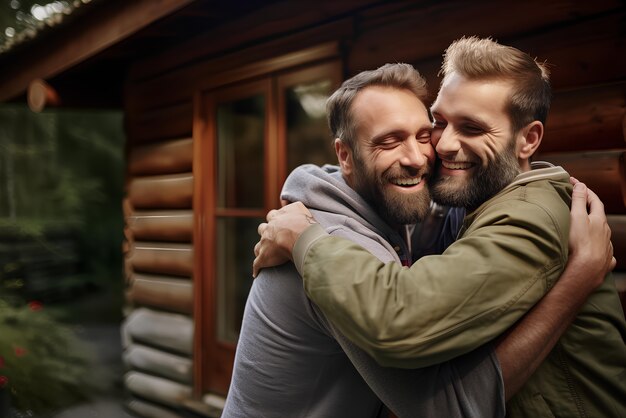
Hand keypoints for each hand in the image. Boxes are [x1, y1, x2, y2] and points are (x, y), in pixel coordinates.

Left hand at [252, 202, 317, 276]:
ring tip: (265, 254)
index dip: (275, 219)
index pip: (272, 215)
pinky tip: (256, 273)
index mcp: (276, 218)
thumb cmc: (302, 223)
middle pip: (262, 229)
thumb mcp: (298, 207)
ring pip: (258, 246)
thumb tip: (285, 202)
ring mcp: (264, 244)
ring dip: (261, 249)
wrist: (298, 237)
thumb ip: (292, 204)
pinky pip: (257, 264)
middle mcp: (268, 229)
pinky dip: (256, 268)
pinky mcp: (263, 257)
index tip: (279, 222)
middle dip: (265, 232)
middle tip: (272, 237)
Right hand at [566, 178, 615, 293]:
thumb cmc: (579, 243)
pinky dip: (601, 248)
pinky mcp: (604, 263)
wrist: (584, 271)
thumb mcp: (576, 217)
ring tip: (584, 227)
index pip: (594, 200)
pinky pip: (605, 253)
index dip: (585, 191)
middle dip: (590, 208)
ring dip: (594, 228)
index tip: (575, 183)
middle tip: (579, 203)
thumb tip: (581, 185)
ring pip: (603, 234)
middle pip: (599, 217)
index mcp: (599, 220)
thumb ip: (578, 200)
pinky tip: (597, 251)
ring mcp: (606, 248)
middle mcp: (606, 233)